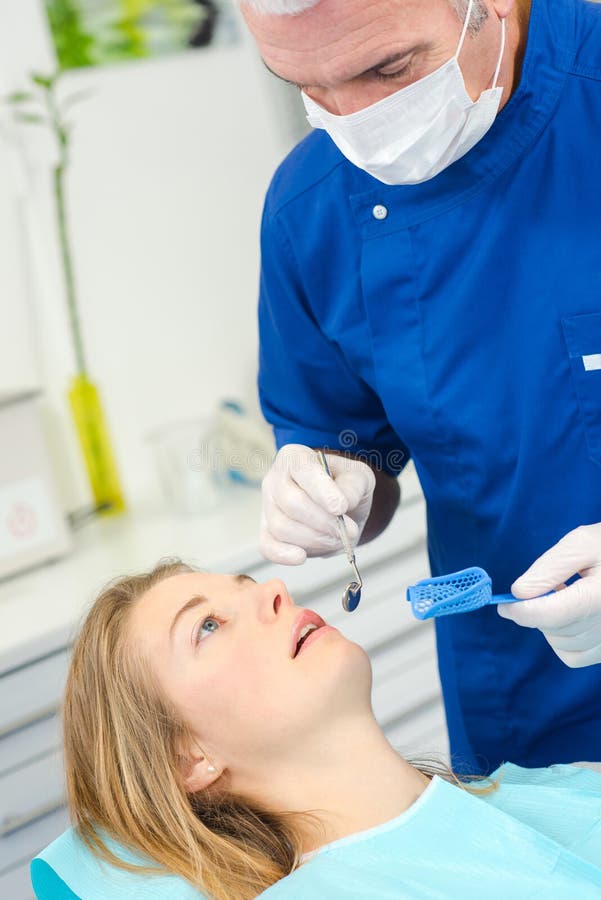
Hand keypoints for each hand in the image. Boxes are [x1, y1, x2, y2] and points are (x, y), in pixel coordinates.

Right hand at [260, 444, 375, 564]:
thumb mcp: (359, 477)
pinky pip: (267, 546)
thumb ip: (353, 486)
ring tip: (338, 539)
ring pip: (282, 527)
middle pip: (292, 503)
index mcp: (295, 457)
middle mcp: (275, 479)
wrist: (338, 505)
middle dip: (323, 522)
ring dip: (314, 539)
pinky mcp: (267, 532)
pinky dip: (283, 555)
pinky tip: (301, 557)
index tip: (341, 508)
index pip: (303, 471)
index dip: (322, 491)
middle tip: (348, 531)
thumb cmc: (344, 486)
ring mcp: (267, 506)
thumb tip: (342, 503)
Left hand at [498, 524, 600, 667]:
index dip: (521, 611)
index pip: (551, 614)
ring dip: (550, 624)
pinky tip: (571, 615)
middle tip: (548, 585)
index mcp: (600, 596)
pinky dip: (563, 640)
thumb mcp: (582, 543)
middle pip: (553, 628)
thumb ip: (549, 568)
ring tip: (565, 595)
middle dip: (538, 609)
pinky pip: (575, 656)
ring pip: (561, 644)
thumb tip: (519, 593)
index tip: (504, 605)